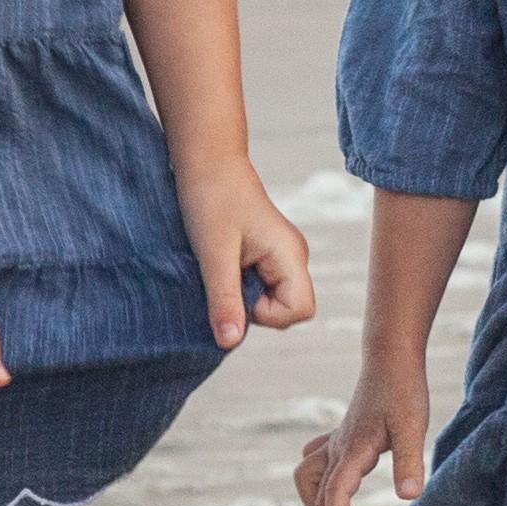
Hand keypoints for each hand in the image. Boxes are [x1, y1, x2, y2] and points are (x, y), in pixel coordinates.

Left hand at [177, 158, 316, 352]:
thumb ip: (225, 300)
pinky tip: (222, 266)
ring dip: (244, 297)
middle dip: (254, 308)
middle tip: (225, 279)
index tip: (235, 289)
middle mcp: (294, 257)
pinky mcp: (266, 254)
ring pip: (272, 300)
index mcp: (291, 255)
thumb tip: (229, 342)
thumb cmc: (212, 200)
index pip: (299, 311)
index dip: (266, 315)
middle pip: (288, 309)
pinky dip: (240, 286)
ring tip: (221, 269)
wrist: (206, 162)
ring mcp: (281, 256)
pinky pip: (261, 287)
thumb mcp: (214, 255)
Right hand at [294, 373, 426, 505]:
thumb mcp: (413, 425)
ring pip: (306, 478)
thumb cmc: (404, 388)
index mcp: (353, 452)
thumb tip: (409, 497)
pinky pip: (315, 461)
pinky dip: (319, 480)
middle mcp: (337, 449)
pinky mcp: (344, 434)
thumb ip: (409, 461)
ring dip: (316, 504)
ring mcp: (337, 441)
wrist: (391, 355)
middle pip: (320, 498)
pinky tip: (339, 483)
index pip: (334, 499)